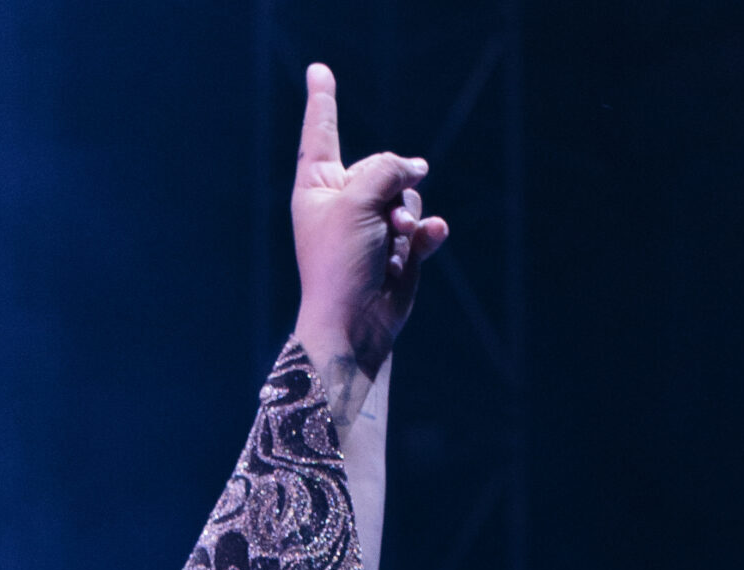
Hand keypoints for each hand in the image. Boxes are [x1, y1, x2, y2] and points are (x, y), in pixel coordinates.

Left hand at [292, 63, 447, 385]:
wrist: (355, 324)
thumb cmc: (340, 263)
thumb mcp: (357, 200)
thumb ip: (387, 167)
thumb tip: (416, 166)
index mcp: (317, 186)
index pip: (322, 133)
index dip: (323, 101)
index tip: (317, 70)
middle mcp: (343, 202)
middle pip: (383, 164)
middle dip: (392, 185)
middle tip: (382, 219)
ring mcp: (372, 225)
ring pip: (408, 192)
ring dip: (408, 214)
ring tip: (395, 239)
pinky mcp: (398, 249)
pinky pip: (423, 224)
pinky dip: (426, 233)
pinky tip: (426, 240)